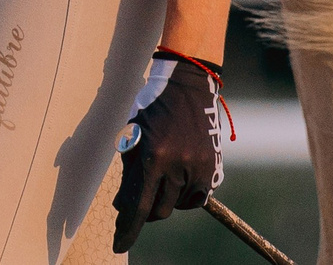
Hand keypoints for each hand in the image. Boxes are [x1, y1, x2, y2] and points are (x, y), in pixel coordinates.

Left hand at [112, 56, 227, 252]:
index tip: (119, 246)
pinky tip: (177, 178)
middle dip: (146, 210)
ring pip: (178, 204)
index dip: (128, 229)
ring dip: (165, 198)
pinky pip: (196, 197)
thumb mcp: (132, 137)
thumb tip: (123, 208)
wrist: (186, 86)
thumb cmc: (151, 109)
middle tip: (138, 200)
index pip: (138, 205)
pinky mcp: (213, 168)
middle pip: (159, 209)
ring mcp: (198, 167)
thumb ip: (129, 174)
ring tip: (161, 175)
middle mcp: (177, 165)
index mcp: (153, 156)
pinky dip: (184, 195)